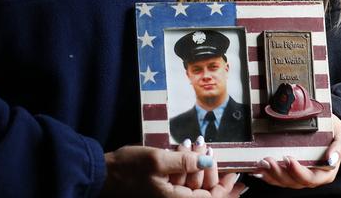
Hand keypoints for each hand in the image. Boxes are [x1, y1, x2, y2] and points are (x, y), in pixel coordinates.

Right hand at [102, 145, 245, 196]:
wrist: (102, 174)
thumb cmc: (127, 168)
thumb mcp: (157, 160)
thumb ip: (185, 162)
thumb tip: (208, 162)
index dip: (227, 188)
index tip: (238, 175)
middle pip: (203, 192)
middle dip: (212, 172)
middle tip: (215, 153)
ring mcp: (167, 196)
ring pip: (192, 185)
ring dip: (198, 167)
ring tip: (200, 148)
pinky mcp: (160, 189)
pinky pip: (180, 182)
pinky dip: (186, 168)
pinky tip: (186, 152)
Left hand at [255, 114, 340, 188]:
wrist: (331, 130)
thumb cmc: (336, 134)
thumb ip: (339, 148)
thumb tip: (331, 159)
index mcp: (325, 172)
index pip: (310, 179)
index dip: (298, 172)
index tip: (288, 159)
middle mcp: (312, 176)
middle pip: (293, 182)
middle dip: (279, 173)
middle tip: (268, 160)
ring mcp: (299, 174)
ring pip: (283, 181)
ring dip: (270, 174)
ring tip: (260, 164)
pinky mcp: (289, 170)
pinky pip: (277, 176)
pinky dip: (266, 174)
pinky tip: (256, 168)